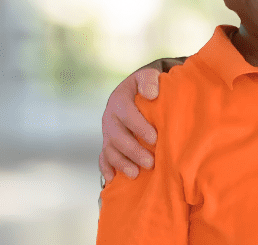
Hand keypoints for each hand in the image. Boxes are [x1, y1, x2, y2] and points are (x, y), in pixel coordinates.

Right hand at [98, 67, 160, 182]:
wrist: (134, 92)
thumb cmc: (146, 86)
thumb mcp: (147, 76)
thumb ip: (149, 80)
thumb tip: (152, 94)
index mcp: (119, 99)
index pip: (127, 114)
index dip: (139, 127)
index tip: (155, 138)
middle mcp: (110, 117)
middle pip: (117, 137)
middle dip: (133, 151)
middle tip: (151, 163)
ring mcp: (107, 132)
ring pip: (110, 150)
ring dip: (122, 163)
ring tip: (136, 174)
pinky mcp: (107, 143)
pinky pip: (103, 158)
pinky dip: (106, 169)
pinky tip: (112, 180)